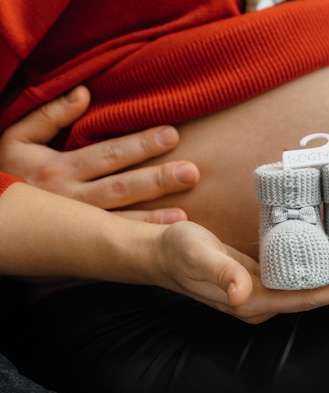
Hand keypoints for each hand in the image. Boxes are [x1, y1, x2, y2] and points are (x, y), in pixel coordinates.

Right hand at [0, 85, 199, 223]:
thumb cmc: (7, 172)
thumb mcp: (17, 139)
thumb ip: (49, 116)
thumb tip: (83, 93)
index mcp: (58, 169)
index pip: (107, 154)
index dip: (139, 144)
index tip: (172, 135)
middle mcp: (70, 199)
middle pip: (120, 187)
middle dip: (157, 180)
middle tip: (191, 172)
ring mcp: (76, 226)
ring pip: (119, 220)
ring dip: (153, 217)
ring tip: (184, 214)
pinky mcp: (79, 244)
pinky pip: (112, 242)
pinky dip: (137, 239)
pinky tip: (163, 237)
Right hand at [155, 221, 328, 323]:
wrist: (161, 252)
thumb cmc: (178, 251)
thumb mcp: (196, 255)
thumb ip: (220, 273)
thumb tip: (242, 292)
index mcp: (250, 302)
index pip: (304, 300)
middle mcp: (260, 303)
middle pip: (312, 298)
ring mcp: (260, 293)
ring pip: (307, 289)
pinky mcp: (259, 280)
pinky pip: (296, 279)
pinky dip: (318, 271)